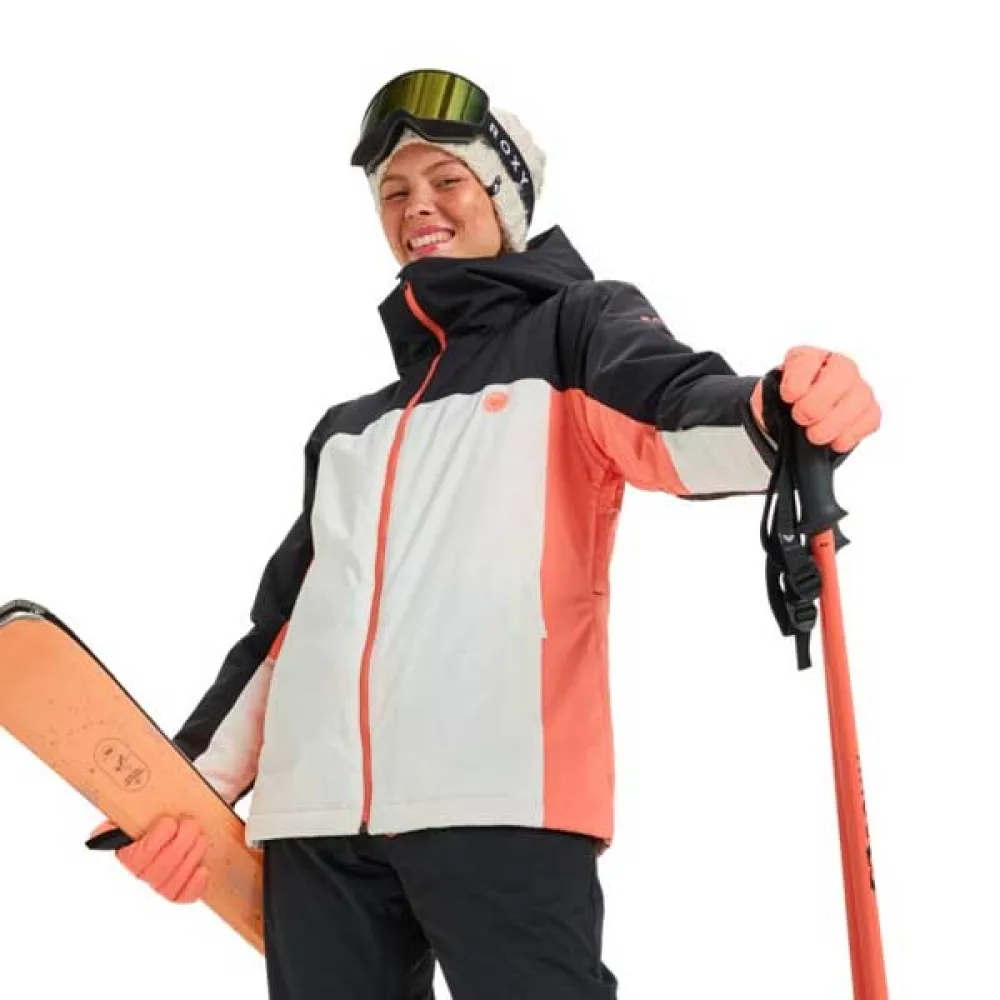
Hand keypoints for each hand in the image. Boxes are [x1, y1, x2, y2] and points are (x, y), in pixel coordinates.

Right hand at [89, 816, 208, 903]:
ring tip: (199, 838)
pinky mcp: (177, 894)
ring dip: (192, 855)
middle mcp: (141, 876)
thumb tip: (100, 834)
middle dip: (183, 841)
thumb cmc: (152, 823)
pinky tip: (201, 868)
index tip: (169, 822)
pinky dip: (195, 884)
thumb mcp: (134, 815)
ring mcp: (158, 887)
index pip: (138, 857)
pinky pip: (184, 897)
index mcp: (127, 856)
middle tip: (190, 824)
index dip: (158, 838)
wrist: (173, 830)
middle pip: (162, 867)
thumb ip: (119, 821)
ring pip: (175, 880)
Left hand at [751, 346, 880, 451]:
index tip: (788, 397)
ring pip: (858, 400)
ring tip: (814, 436)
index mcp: (808, 358)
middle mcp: (838, 367)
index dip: (798, 380)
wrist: (793, 419)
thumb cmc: (783, 404)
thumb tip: (780, 409)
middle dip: (817, 403)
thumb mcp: (768, 397)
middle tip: (801, 418)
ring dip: (832, 424)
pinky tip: (834, 440)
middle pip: (841, 376)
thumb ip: (771, 398)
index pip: (807, 360)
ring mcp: (857, 388)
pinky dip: (850, 434)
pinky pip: (869, 420)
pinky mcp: (869, 411)